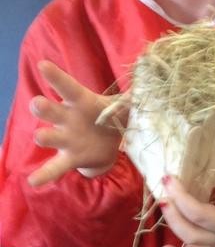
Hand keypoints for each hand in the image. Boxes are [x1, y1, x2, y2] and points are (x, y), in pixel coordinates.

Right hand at [27, 61, 122, 187]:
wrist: (108, 146)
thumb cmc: (110, 117)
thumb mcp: (121, 107)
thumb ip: (131, 98)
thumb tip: (149, 85)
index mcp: (80, 101)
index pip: (67, 87)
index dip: (56, 76)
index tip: (43, 65)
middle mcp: (67, 118)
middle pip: (50, 110)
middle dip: (43, 107)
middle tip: (37, 103)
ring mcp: (65, 139)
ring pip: (49, 136)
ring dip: (44, 136)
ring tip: (41, 137)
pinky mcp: (69, 158)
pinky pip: (54, 167)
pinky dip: (44, 174)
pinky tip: (33, 181)